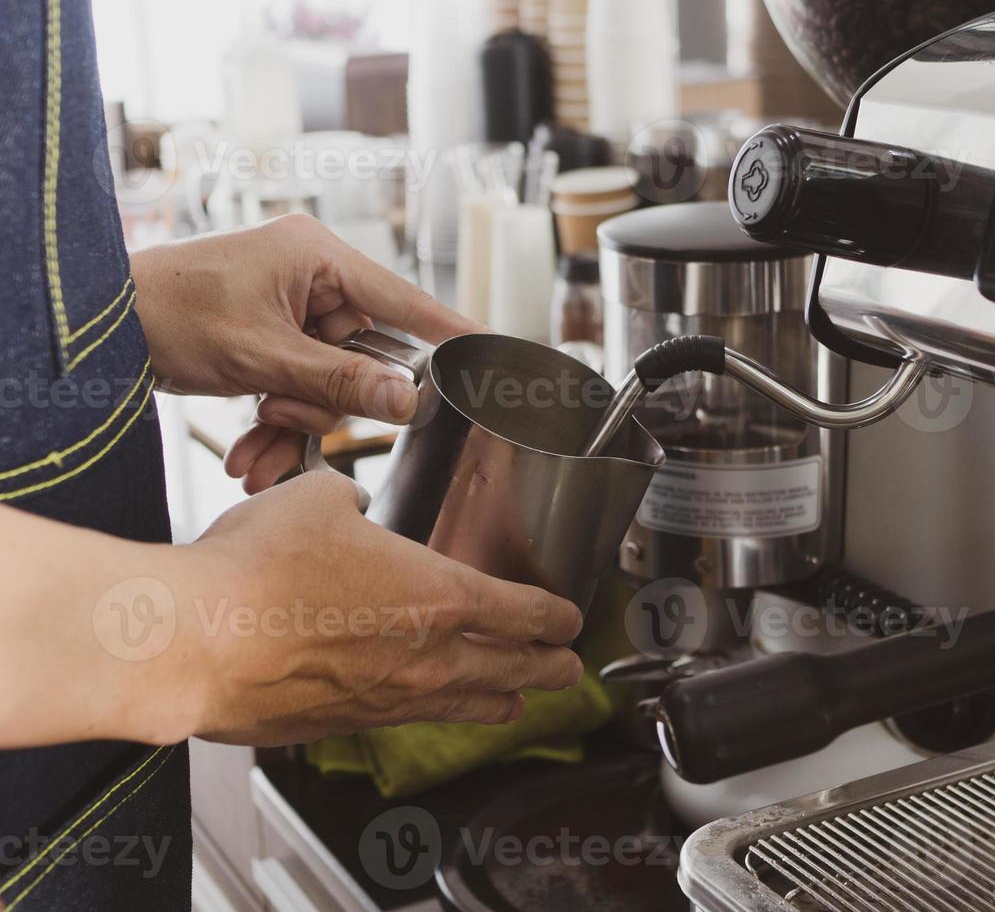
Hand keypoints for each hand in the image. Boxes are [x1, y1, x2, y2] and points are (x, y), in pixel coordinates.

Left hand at [131, 214, 479, 493]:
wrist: (97, 331)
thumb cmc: (171, 315)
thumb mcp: (261, 355)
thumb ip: (341, 381)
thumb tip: (407, 400)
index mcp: (318, 258)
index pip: (404, 300)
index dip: (451, 330)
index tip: (495, 352)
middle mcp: (312, 281)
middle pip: (363, 357)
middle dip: (326, 404)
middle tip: (285, 413)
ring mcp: (292, 314)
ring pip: (330, 384)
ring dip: (296, 425)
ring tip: (255, 449)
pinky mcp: (273, 343)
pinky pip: (300, 391)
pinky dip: (278, 427)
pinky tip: (251, 458)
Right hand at [159, 473, 584, 745]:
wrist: (192, 642)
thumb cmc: (254, 571)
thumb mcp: (316, 501)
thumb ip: (349, 499)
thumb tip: (349, 503)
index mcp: (436, 595)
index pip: (521, 612)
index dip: (555, 617)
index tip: (570, 619)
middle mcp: (424, 656)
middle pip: (510, 669)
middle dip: (547, 669)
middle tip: (568, 671)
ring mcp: (384, 699)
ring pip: (463, 705)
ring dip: (498, 702)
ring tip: (516, 706)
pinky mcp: (340, 726)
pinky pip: (403, 721)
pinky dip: (429, 715)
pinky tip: (422, 710)